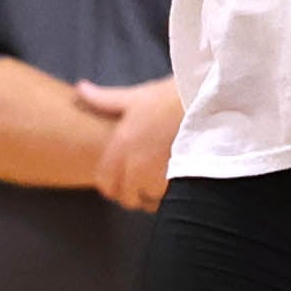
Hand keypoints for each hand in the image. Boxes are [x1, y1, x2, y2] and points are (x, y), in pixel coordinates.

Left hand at [77, 78, 181, 211]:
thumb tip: (80, 89)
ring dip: (153, 196)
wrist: (210, 99)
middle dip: (134, 193)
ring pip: (148, 201)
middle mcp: (136, 165)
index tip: (124, 179)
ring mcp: (157, 176)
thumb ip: (105, 99)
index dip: (112, 184)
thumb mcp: (137, 96)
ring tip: (163, 180)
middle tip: (145, 182)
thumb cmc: (171, 96)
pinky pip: (167, 201)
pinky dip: (169, 196)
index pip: (105, 183)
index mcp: (121, 145)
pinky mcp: (178, 183)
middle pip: (126, 197)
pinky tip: (177, 181)